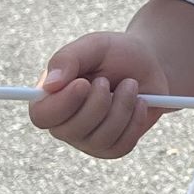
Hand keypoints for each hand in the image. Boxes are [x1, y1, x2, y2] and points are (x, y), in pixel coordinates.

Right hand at [30, 32, 166, 158]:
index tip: (83, 83)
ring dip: (122, 107)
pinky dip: (135, 121)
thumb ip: (68, 58)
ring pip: (100, 139)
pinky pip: (121, 146)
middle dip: (98, 103)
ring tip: (130, 85)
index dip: (62, 104)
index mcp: (52, 98)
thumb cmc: (116, 54)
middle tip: (108, 80)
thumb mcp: (94, 46)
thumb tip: (49, 85)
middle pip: (71, 131)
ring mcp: (88, 139)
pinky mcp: (112, 148)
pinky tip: (139, 103)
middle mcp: (65, 123)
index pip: (42, 116)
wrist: (151, 64)